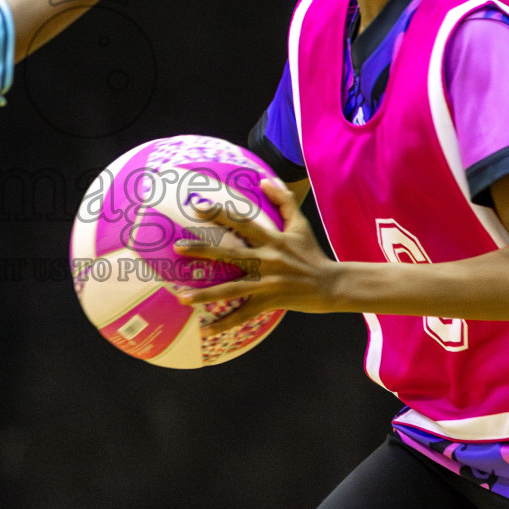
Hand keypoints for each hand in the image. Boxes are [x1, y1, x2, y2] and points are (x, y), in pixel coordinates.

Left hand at [171, 178, 339, 334]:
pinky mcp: (270, 302)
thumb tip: (265, 179)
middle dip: (202, 250)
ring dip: (205, 294)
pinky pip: (243, 314)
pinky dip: (224, 324)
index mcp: (272, 239)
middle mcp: (267, 259)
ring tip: (181, 297)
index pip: (242, 222)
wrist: (332, 284)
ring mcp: (267, 283)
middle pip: (230, 254)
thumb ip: (284, 200)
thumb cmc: (312, 253)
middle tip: (176, 248)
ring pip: (232, 289)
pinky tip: (205, 330)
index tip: (196, 206)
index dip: (219, 213)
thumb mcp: (300, 224)